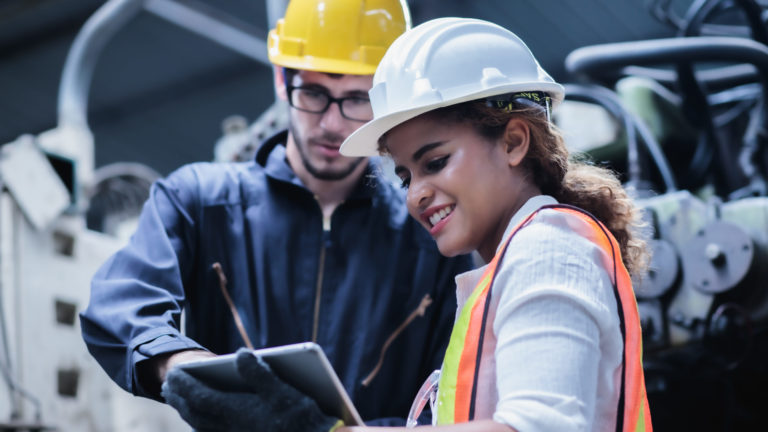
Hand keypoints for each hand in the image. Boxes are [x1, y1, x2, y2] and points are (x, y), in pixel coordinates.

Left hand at [161, 348, 338, 431]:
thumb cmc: (301, 419)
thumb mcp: (283, 391)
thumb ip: (259, 372)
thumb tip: (240, 354)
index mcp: (236, 411)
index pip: (200, 395)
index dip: (185, 384)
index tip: (172, 373)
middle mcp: (229, 427)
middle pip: (196, 412)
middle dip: (180, 398)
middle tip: (170, 386)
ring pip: (202, 425)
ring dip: (188, 412)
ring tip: (181, 401)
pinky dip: (203, 426)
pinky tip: (204, 423)